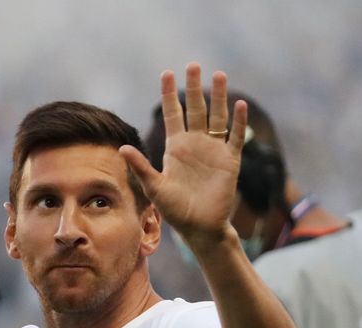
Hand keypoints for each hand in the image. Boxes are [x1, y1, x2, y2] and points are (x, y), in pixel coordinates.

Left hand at [120, 62, 246, 245]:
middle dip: (194, 87)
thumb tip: (122, 148)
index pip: (173, 114)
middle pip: (196, 109)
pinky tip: (239, 106)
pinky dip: (238, 123)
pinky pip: (235, 138)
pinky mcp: (230, 161)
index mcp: (175, 147)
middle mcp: (195, 144)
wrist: (199, 227)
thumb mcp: (154, 187)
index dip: (170, 94)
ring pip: (217, 117)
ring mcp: (213, 151)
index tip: (167, 73)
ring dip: (219, 97)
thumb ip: (140, 167)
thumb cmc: (174, 209)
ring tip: (219, 75)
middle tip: (193, 65)